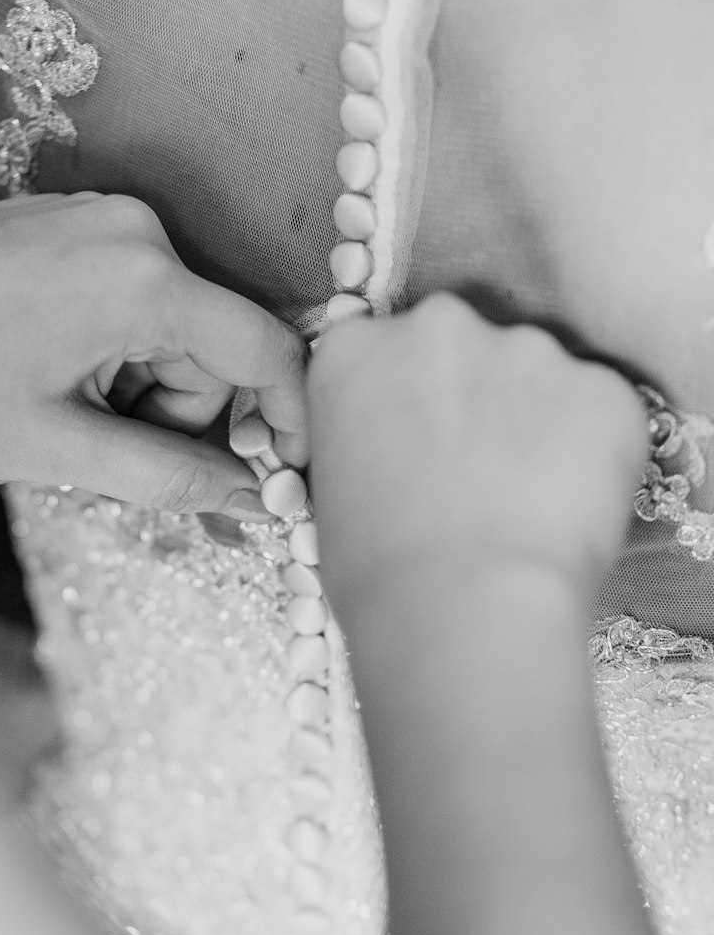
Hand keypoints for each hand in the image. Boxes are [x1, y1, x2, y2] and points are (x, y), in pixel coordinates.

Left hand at [0, 192, 305, 513]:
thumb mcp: (59, 450)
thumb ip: (173, 477)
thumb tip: (257, 498)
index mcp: (143, 280)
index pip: (267, 351)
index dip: (292, 422)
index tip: (292, 475)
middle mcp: (135, 230)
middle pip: (214, 346)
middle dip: (179, 413)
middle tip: (106, 452)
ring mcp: (99, 217)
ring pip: (172, 325)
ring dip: (140, 385)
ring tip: (62, 409)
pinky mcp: (71, 221)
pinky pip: (133, 296)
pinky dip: (114, 349)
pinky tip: (51, 371)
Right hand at [308, 293, 646, 605]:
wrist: (465, 609)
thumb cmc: (378, 573)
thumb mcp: (332, 488)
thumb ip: (369, 435)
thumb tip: (408, 452)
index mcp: (356, 347)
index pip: (380, 351)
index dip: (404, 402)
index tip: (414, 445)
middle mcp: (438, 325)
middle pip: (461, 346)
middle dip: (471, 396)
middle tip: (473, 474)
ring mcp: (528, 348)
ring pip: (535, 375)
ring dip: (534, 422)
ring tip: (524, 501)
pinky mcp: (602, 386)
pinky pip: (599, 411)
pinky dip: (592, 453)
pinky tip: (567, 510)